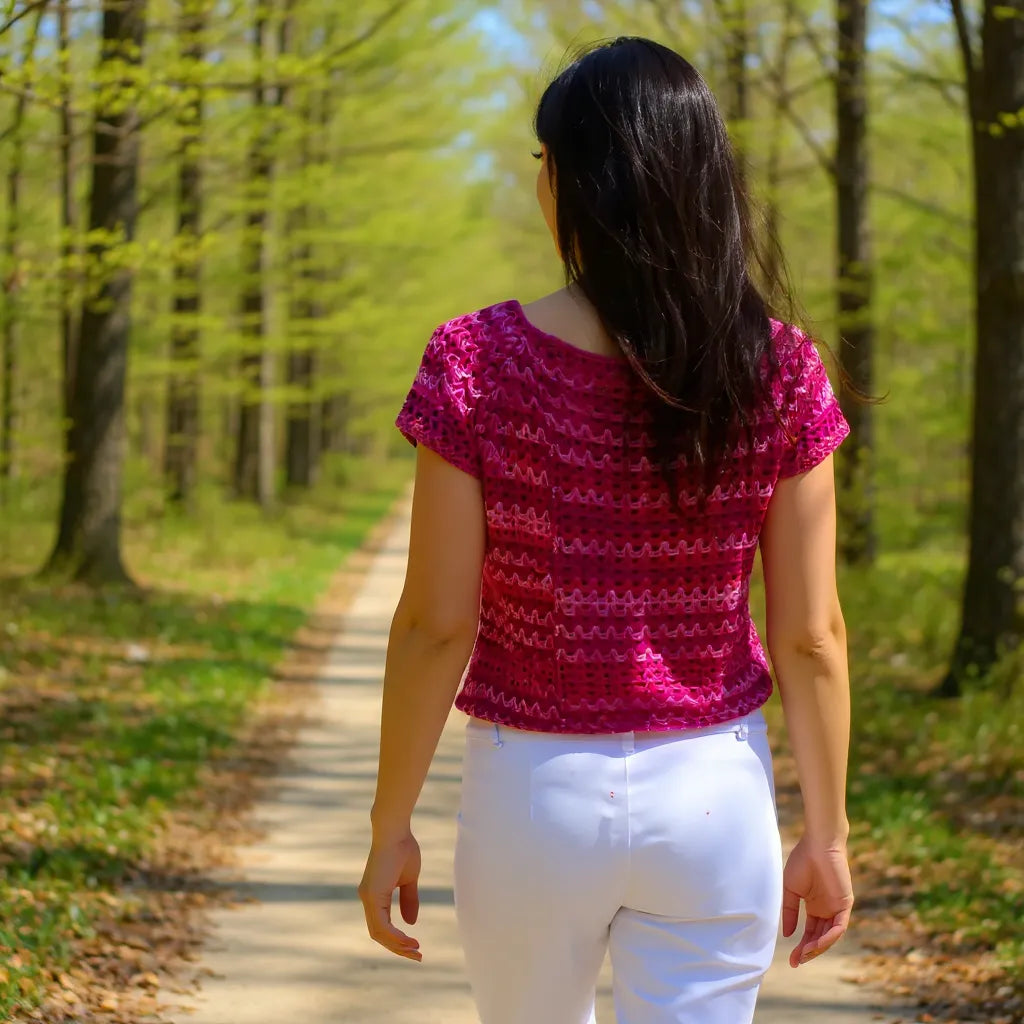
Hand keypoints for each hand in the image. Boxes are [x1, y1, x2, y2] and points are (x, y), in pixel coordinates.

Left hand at [358, 830, 422, 961]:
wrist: (395, 830)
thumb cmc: (403, 848)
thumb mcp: (409, 879)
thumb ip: (409, 899)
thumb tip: (410, 923)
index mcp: (374, 895)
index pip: (382, 926)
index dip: (397, 939)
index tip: (415, 946)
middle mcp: (367, 898)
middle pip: (379, 934)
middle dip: (398, 948)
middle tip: (417, 956)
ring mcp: (368, 897)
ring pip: (379, 933)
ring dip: (397, 945)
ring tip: (415, 951)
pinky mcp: (372, 895)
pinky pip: (381, 925)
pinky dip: (395, 936)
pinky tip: (409, 940)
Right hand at [782, 835, 853, 967]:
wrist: (817, 845)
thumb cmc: (802, 862)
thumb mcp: (790, 890)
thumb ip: (789, 911)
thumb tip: (787, 935)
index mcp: (814, 907)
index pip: (810, 933)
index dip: (801, 946)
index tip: (791, 960)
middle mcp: (826, 911)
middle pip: (819, 938)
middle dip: (808, 951)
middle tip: (797, 962)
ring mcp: (836, 908)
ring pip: (830, 936)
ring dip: (818, 947)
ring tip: (804, 953)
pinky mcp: (845, 904)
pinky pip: (839, 926)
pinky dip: (829, 936)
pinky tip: (817, 943)